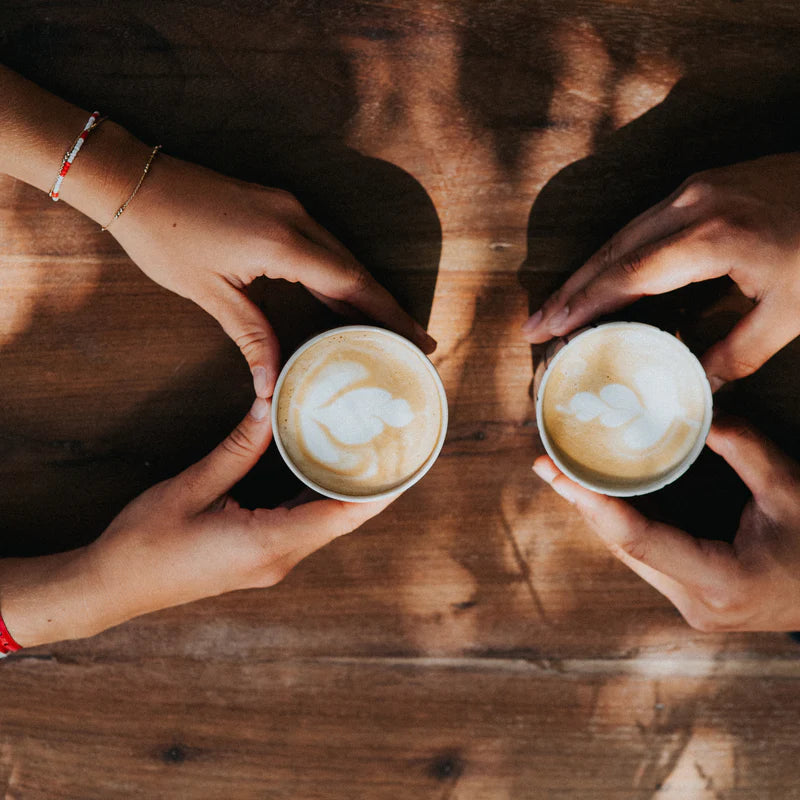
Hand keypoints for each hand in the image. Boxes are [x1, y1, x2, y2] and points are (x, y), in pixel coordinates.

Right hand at [1, 398, 394, 646]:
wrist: (110, 588)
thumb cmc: (144, 543)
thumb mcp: (191, 488)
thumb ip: (237, 448)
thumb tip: (269, 405)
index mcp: (267, 544)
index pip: (343, 515)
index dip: (379, 489)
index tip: (405, 459)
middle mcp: (278, 559)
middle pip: (341, 520)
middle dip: (370, 485)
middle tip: (389, 441)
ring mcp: (269, 564)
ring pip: (324, 524)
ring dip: (346, 492)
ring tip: (365, 448)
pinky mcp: (258, 559)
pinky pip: (303, 527)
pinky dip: (319, 500)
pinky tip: (321, 471)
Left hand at [111, 154, 435, 396]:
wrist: (134, 181)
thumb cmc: (164, 238)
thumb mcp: (209, 293)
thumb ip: (251, 337)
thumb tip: (271, 385)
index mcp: (281, 243)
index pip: (350, 284)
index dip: (387, 315)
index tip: (415, 340)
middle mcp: (295, 218)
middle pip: (356, 269)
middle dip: (387, 308)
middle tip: (416, 342)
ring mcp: (289, 207)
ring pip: (342, 255)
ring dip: (367, 291)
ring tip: (390, 327)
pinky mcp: (279, 205)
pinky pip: (324, 244)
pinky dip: (341, 275)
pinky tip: (347, 298)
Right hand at [522, 154, 799, 390]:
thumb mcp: (793, 310)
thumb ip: (739, 353)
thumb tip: (697, 388)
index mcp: (710, 237)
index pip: (628, 276)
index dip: (584, 305)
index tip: (550, 329)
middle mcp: (691, 205)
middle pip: (611, 252)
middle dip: (569, 291)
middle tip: (534, 325)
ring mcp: (694, 189)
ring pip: (621, 235)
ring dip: (587, 273)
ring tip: (557, 308)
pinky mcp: (701, 186)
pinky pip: (641, 224)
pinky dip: (614, 256)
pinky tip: (602, 279)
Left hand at [533, 417, 799, 631]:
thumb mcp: (793, 491)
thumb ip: (745, 448)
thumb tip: (701, 411)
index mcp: (720, 582)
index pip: (638, 539)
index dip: (593, 503)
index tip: (555, 474)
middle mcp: (696, 603)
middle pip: (624, 546)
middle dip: (584, 503)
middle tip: (547, 464)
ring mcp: (692, 605)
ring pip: (631, 552)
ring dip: (600, 512)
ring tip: (564, 473)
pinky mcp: (692, 597)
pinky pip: (647, 555)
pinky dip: (626, 521)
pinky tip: (604, 492)